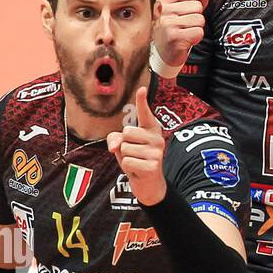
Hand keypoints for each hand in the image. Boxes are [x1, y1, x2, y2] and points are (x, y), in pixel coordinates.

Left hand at [106, 87, 166, 206]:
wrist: (149, 184)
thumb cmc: (136, 160)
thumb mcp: (123, 147)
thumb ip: (115, 139)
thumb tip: (115, 145)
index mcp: (151, 130)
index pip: (145, 114)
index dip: (142, 101)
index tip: (141, 88)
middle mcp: (157, 138)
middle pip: (126, 133)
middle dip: (123, 145)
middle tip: (133, 154)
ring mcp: (157, 152)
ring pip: (125, 148)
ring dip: (124, 158)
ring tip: (135, 162)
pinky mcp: (153, 165)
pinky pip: (127, 161)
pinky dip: (127, 168)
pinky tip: (137, 171)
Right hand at [154, 0, 208, 69]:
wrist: (162, 54)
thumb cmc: (170, 32)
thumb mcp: (179, 12)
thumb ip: (193, 1)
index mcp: (163, 0)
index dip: (193, 2)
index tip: (184, 13)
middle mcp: (162, 10)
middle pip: (198, 6)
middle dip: (195, 17)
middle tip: (183, 26)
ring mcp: (167, 24)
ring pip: (200, 19)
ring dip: (196, 28)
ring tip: (184, 33)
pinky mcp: (174, 37)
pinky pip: (199, 32)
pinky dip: (196, 38)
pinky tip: (185, 40)